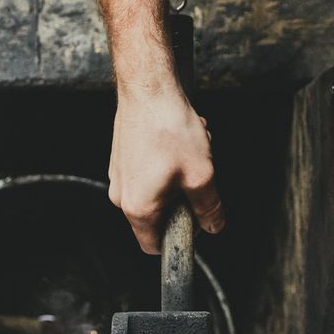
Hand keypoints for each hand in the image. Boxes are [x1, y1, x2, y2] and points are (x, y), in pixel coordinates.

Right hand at [108, 87, 224, 253]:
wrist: (148, 87)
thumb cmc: (169, 128)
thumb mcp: (201, 175)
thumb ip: (209, 208)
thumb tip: (214, 226)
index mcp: (138, 208)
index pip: (154, 246)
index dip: (179, 238)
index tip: (195, 221)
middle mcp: (121, 196)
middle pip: (158, 217)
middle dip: (182, 201)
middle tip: (197, 176)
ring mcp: (119, 176)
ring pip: (157, 192)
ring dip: (178, 178)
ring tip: (190, 154)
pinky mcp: (122, 159)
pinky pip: (149, 173)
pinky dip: (168, 164)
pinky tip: (178, 142)